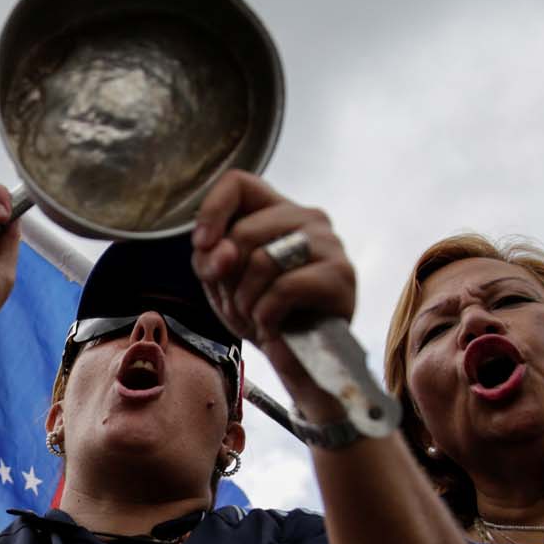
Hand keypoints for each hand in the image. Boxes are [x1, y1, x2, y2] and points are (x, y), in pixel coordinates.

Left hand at [190, 171, 355, 407]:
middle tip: (237, 304)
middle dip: (227, 277)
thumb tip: (222, 252)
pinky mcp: (341, 276)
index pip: (239, 183)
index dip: (213, 211)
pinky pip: (284, 289)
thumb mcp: (223, 283)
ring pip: (263, 260)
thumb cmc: (262, 313)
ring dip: (246, 300)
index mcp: (277, 211)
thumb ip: (211, 258)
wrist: (301, 360)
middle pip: (244, 230)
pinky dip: (266, 316)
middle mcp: (308, 218)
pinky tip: (273, 328)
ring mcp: (329, 244)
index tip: (202, 246)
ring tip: (256, 317)